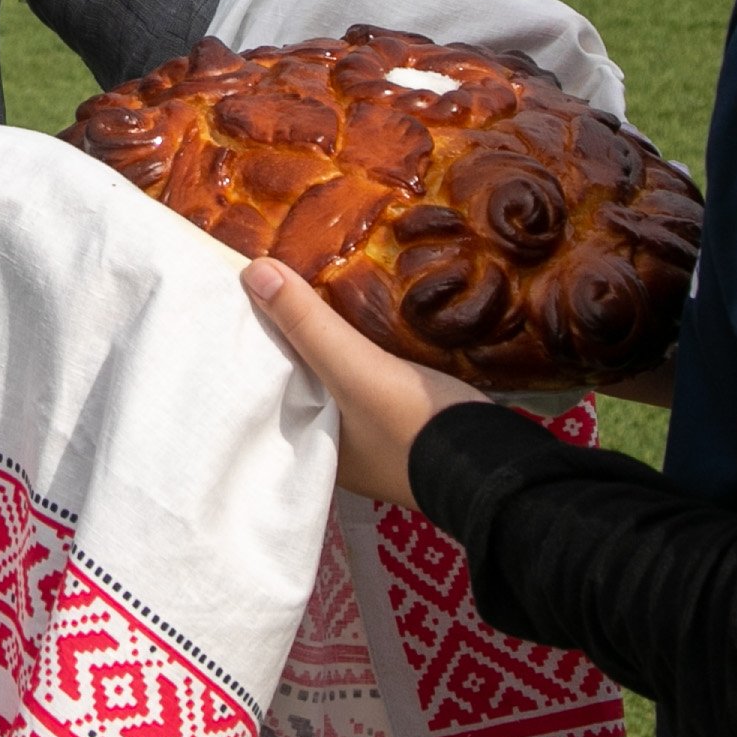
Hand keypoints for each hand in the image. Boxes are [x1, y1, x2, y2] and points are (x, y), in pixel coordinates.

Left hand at [239, 258, 479, 509]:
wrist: (499, 465)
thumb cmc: (415, 427)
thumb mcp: (354, 370)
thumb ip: (307, 325)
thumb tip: (253, 271)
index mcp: (309, 451)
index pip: (266, 394)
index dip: (253, 353)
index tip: (237, 310)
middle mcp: (335, 450)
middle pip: (300, 385)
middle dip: (288, 346)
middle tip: (267, 290)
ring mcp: (374, 439)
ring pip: (333, 382)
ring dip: (323, 348)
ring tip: (302, 294)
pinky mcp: (406, 421)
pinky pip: (366, 380)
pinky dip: (356, 355)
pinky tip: (354, 322)